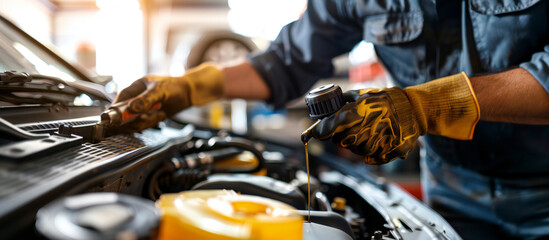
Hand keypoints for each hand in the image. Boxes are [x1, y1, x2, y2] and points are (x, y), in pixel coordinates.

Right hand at [112, 63, 223, 129]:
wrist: (190, 92)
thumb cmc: (176, 87)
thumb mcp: (160, 91)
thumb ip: (146, 100)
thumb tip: (131, 108)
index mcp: (135, 88)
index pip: (120, 100)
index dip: (116, 111)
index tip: (118, 120)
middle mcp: (136, 98)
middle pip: (125, 115)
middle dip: (136, 119)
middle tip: (148, 117)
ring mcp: (142, 108)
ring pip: (135, 122)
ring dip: (147, 121)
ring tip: (159, 113)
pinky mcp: (149, 115)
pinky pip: (144, 124)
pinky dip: (153, 122)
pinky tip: (161, 115)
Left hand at [312, 72, 479, 163]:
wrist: (413, 110)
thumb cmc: (386, 100)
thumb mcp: (363, 94)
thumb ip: (341, 102)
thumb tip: (321, 109)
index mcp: (359, 111)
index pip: (330, 126)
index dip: (318, 131)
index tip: (309, 134)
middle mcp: (367, 128)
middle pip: (340, 141)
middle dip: (340, 136)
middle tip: (350, 128)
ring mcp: (378, 142)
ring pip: (354, 151)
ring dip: (355, 144)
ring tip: (368, 131)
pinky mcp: (387, 152)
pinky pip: (368, 158)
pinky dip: (368, 151)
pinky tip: (377, 139)